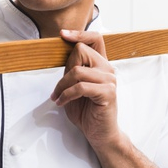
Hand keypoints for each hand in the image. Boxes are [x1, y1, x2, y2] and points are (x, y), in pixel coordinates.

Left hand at [50, 30, 118, 148]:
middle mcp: (107, 69)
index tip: (63, 34)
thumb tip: (66, 54)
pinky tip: (61, 102)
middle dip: (64, 70)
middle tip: (58, 89)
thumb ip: (72, 70)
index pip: (95, 39)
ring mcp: (109, 80)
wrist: (98, 133)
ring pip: (77, 71)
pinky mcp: (108, 93)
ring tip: (58, 97)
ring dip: (62, 86)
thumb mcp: (73, 86)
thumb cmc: (86, 110)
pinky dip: (66, 94)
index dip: (79, 34)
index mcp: (100, 65)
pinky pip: (80, 87)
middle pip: (81, 52)